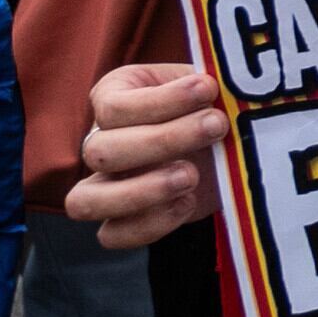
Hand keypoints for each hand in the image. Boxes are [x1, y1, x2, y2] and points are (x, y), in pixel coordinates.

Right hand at [72, 63, 228, 247]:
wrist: (234, 140)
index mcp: (113, 98)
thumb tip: (212, 81)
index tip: (208, 89)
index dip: (161, 101)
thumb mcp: (212, 83)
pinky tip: (189, 202)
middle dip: (163, 141)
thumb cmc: (216, 101)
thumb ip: (207, 81)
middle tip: (216, 127)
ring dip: (141, 192)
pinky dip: (150, 224)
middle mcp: (100, 142)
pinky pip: (112, 235)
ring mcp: (106, 185)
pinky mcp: (126, 220)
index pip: (113, 107)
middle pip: (99, 152)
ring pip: (83, 201)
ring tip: (192, 176)